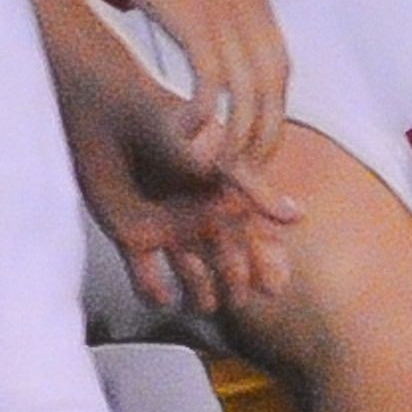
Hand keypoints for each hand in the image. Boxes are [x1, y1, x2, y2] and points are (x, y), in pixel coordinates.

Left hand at [58, 36, 297, 315]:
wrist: (111, 115)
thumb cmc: (170, 129)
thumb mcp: (220, 161)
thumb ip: (257, 191)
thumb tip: (299, 217)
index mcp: (226, 201)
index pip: (257, 241)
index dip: (269, 266)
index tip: (275, 288)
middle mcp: (200, 218)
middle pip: (229, 264)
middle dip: (237, 283)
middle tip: (240, 294)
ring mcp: (167, 229)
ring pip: (192, 277)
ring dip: (200, 292)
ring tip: (204, 297)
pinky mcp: (131, 237)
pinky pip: (146, 278)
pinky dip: (154, 292)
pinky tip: (163, 293)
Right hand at [100, 0, 291, 167]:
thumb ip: (212, 8)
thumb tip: (202, 30)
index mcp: (258, 7)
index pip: (280, 75)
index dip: (272, 114)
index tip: (257, 143)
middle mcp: (254, 17)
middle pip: (273, 94)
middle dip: (263, 136)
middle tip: (245, 169)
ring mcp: (228, 21)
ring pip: (248, 97)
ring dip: (235, 136)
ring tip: (216, 163)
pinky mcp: (196, 23)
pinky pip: (212, 84)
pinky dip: (205, 115)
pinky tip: (187, 132)